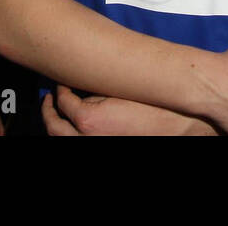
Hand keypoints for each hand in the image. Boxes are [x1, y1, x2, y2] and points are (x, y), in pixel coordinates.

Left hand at [42, 86, 216, 135]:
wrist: (178, 126)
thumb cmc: (153, 107)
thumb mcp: (120, 91)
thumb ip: (96, 90)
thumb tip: (81, 87)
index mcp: (88, 121)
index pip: (62, 102)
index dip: (60, 88)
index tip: (61, 81)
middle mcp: (86, 140)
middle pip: (53, 126)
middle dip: (49, 110)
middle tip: (49, 99)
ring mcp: (95, 146)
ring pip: (62, 138)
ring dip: (57, 124)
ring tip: (57, 112)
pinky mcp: (106, 146)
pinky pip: (79, 141)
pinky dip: (72, 133)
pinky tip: (77, 124)